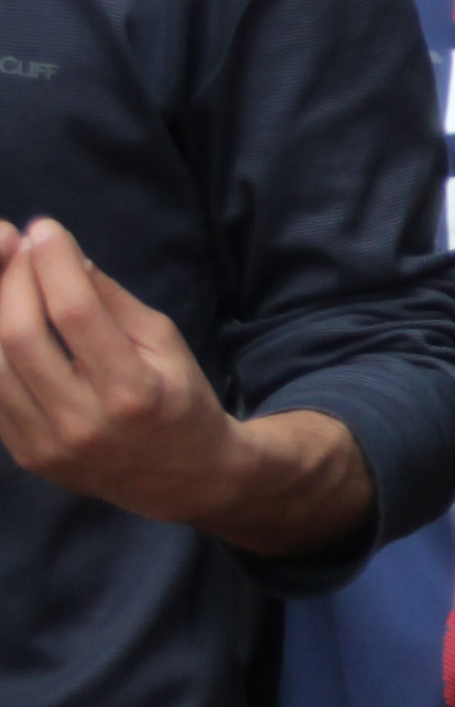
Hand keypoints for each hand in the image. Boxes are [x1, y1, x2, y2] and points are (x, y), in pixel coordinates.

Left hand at [0, 221, 371, 556]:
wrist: (184, 478)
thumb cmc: (181, 400)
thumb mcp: (166, 343)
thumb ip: (111, 301)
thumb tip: (62, 255)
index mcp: (133, 392)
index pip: (75, 314)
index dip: (51, 264)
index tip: (43, 228)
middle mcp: (83, 422)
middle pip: (19, 337)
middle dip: (12, 279)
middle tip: (12, 242)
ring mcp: (47, 444)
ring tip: (3, 274)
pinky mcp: (25, 454)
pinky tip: (2, 318)